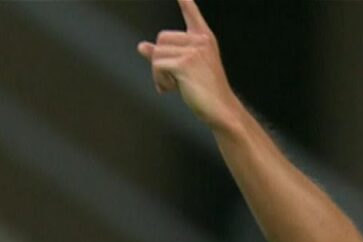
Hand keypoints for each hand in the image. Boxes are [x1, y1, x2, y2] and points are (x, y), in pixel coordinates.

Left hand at [137, 0, 237, 129]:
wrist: (221, 110)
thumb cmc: (204, 91)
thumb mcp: (183, 70)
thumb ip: (163, 55)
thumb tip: (141, 46)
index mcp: (203, 39)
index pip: (192, 13)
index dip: (185, 1)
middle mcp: (200, 40)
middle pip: (162, 38)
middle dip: (159, 60)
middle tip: (169, 80)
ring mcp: (194, 51)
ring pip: (157, 53)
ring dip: (158, 73)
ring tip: (171, 86)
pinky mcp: (185, 64)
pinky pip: (158, 65)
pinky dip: (159, 79)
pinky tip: (169, 89)